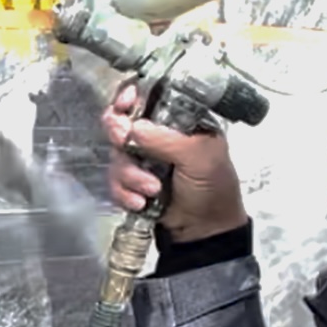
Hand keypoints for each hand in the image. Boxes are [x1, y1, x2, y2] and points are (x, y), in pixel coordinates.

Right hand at [101, 82, 248, 243]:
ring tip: (152, 190)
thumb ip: (166, 140)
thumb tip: (132, 128)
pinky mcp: (131, 181)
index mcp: (179, 119)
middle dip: (119, 133)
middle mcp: (158, 134)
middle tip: (123, 142)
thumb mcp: (199, 157)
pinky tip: (141, 203)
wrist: (205, 231)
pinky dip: (124, 192)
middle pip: (121, 120)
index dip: (130, 95)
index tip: (123, 103)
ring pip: (115, 153)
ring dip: (130, 174)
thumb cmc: (212, 187)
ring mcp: (142, 158)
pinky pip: (113, 179)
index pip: (149, 95)